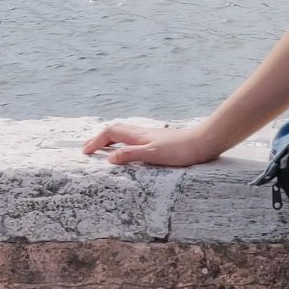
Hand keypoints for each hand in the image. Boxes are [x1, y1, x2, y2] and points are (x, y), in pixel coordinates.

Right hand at [81, 121, 220, 166]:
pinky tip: (130, 152)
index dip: (96, 141)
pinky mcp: (160, 142)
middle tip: (88, 149)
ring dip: (111, 140)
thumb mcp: (152, 154)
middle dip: (100, 138)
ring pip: (126, 133)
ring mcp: (152, 136)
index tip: (84, 153)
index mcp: (139, 135)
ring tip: (104, 150)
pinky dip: (124, 144)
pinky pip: (135, 139)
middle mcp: (143, 133)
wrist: (204, 143)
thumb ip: (131, 154)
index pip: (111, 132)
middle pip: (117, 130)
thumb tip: (108, 158)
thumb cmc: (179, 149)